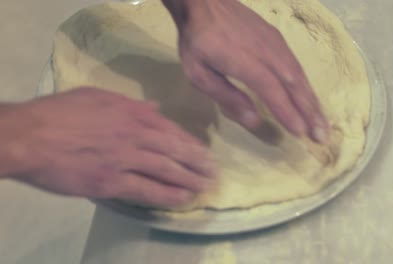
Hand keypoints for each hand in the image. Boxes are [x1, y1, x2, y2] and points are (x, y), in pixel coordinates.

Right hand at [0, 87, 214, 207]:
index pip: (170, 130)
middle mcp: (135, 135)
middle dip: (197, 163)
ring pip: (167, 170)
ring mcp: (125, 159)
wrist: (29, 136)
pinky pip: (147, 190)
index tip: (203, 152)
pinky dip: (168, 195)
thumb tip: (155, 108)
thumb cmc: (59, 113)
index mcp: (132, 113)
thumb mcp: (98, 97)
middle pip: (175, 150)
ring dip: (190, 179)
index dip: (190, 144)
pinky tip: (184, 199)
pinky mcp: (111, 182)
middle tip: (214, 172)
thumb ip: (130, 104)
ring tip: (206, 186)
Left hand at [164, 0, 328, 142]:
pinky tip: (308, 98)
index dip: (288, 112)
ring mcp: (275, 44)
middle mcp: (266, 52)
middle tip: (322, 136)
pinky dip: (305, 85)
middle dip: (310, 112)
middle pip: (294, 85)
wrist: (204, 2)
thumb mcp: (199, 74)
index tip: (301, 133)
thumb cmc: (197, 41)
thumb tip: (254, 121)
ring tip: (321, 123)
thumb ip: (227, 96)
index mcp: (244, 62)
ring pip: (299, 75)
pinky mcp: (277, 39)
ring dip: (312, 101)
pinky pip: (296, 65)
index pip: (272, 90)